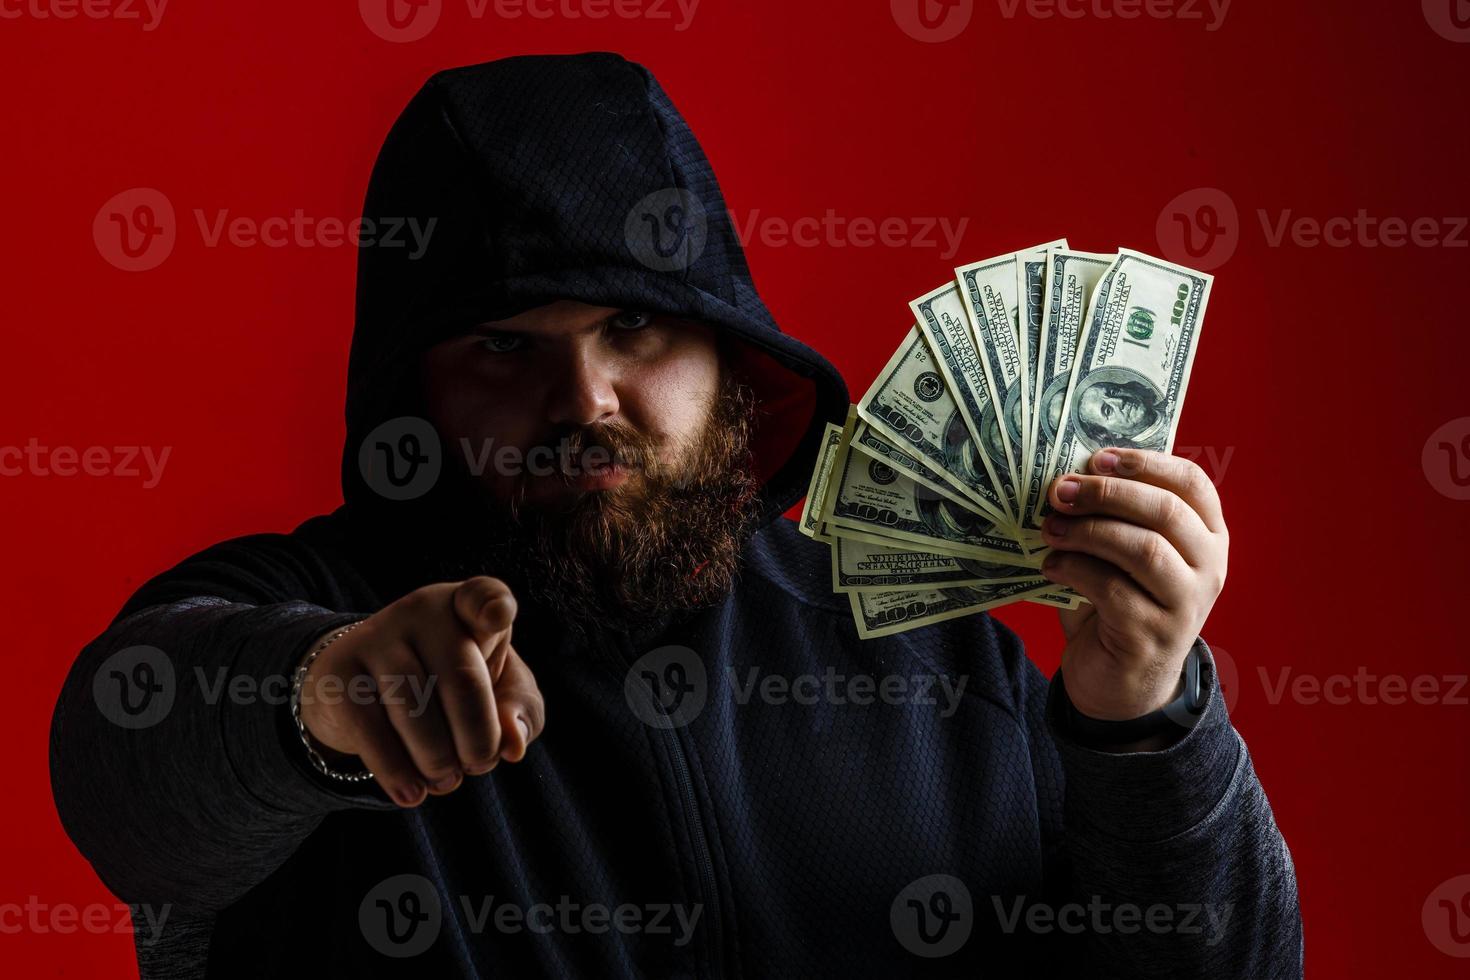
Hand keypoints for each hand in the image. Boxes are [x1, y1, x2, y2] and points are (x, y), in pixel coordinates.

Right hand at [298, 576, 545, 807]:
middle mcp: (421, 611)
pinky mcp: (338, 675)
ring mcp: (375, 638)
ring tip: (446, 781)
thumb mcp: (497, 692)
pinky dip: (397, 772)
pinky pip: (371, 731)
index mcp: (466, 607)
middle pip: (462, 679)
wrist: (362, 689)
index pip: (485, 595)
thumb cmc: (449, 688)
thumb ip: (520, 713)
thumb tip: (512, 745)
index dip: (494, 607)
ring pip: (415, 710)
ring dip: (438, 761)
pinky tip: (412, 794)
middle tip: (478, 765)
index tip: (497, 619)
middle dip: (478, 738)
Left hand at [1040, 448, 1227, 723]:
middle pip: (1166, 512)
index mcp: (1207, 535)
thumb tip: (1067, 474)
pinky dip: (1075, 570)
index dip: (1145, 463)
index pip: (1192, 483)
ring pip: (1144, 550)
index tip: (1097, 457)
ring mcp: (1187, 605)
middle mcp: (1209, 567)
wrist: (1121, 681)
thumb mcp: (1122, 553)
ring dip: (1088, 532)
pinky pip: (1113, 590)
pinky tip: (1050, 565)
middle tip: (1059, 490)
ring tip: (1049, 528)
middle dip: (1107, 494)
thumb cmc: (1119, 601)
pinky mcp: (1154, 636)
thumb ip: (1112, 516)